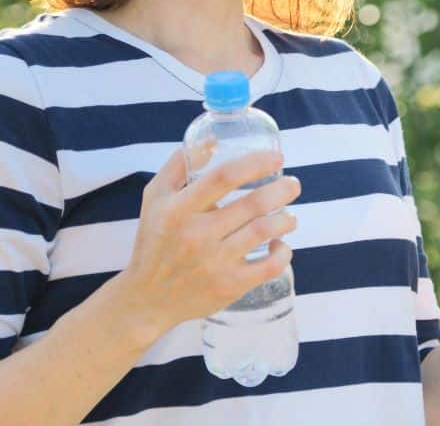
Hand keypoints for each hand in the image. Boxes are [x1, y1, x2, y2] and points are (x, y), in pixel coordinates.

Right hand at [117, 140, 301, 337]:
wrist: (147, 298)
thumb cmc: (154, 241)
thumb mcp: (155, 198)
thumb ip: (179, 165)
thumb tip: (213, 141)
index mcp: (178, 209)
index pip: (223, 177)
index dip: (255, 164)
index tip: (276, 158)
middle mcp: (197, 235)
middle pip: (252, 204)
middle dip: (282, 190)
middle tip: (293, 185)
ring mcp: (214, 262)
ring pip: (263, 232)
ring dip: (286, 219)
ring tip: (290, 216)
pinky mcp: (228, 286)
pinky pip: (268, 267)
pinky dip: (283, 253)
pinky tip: (281, 245)